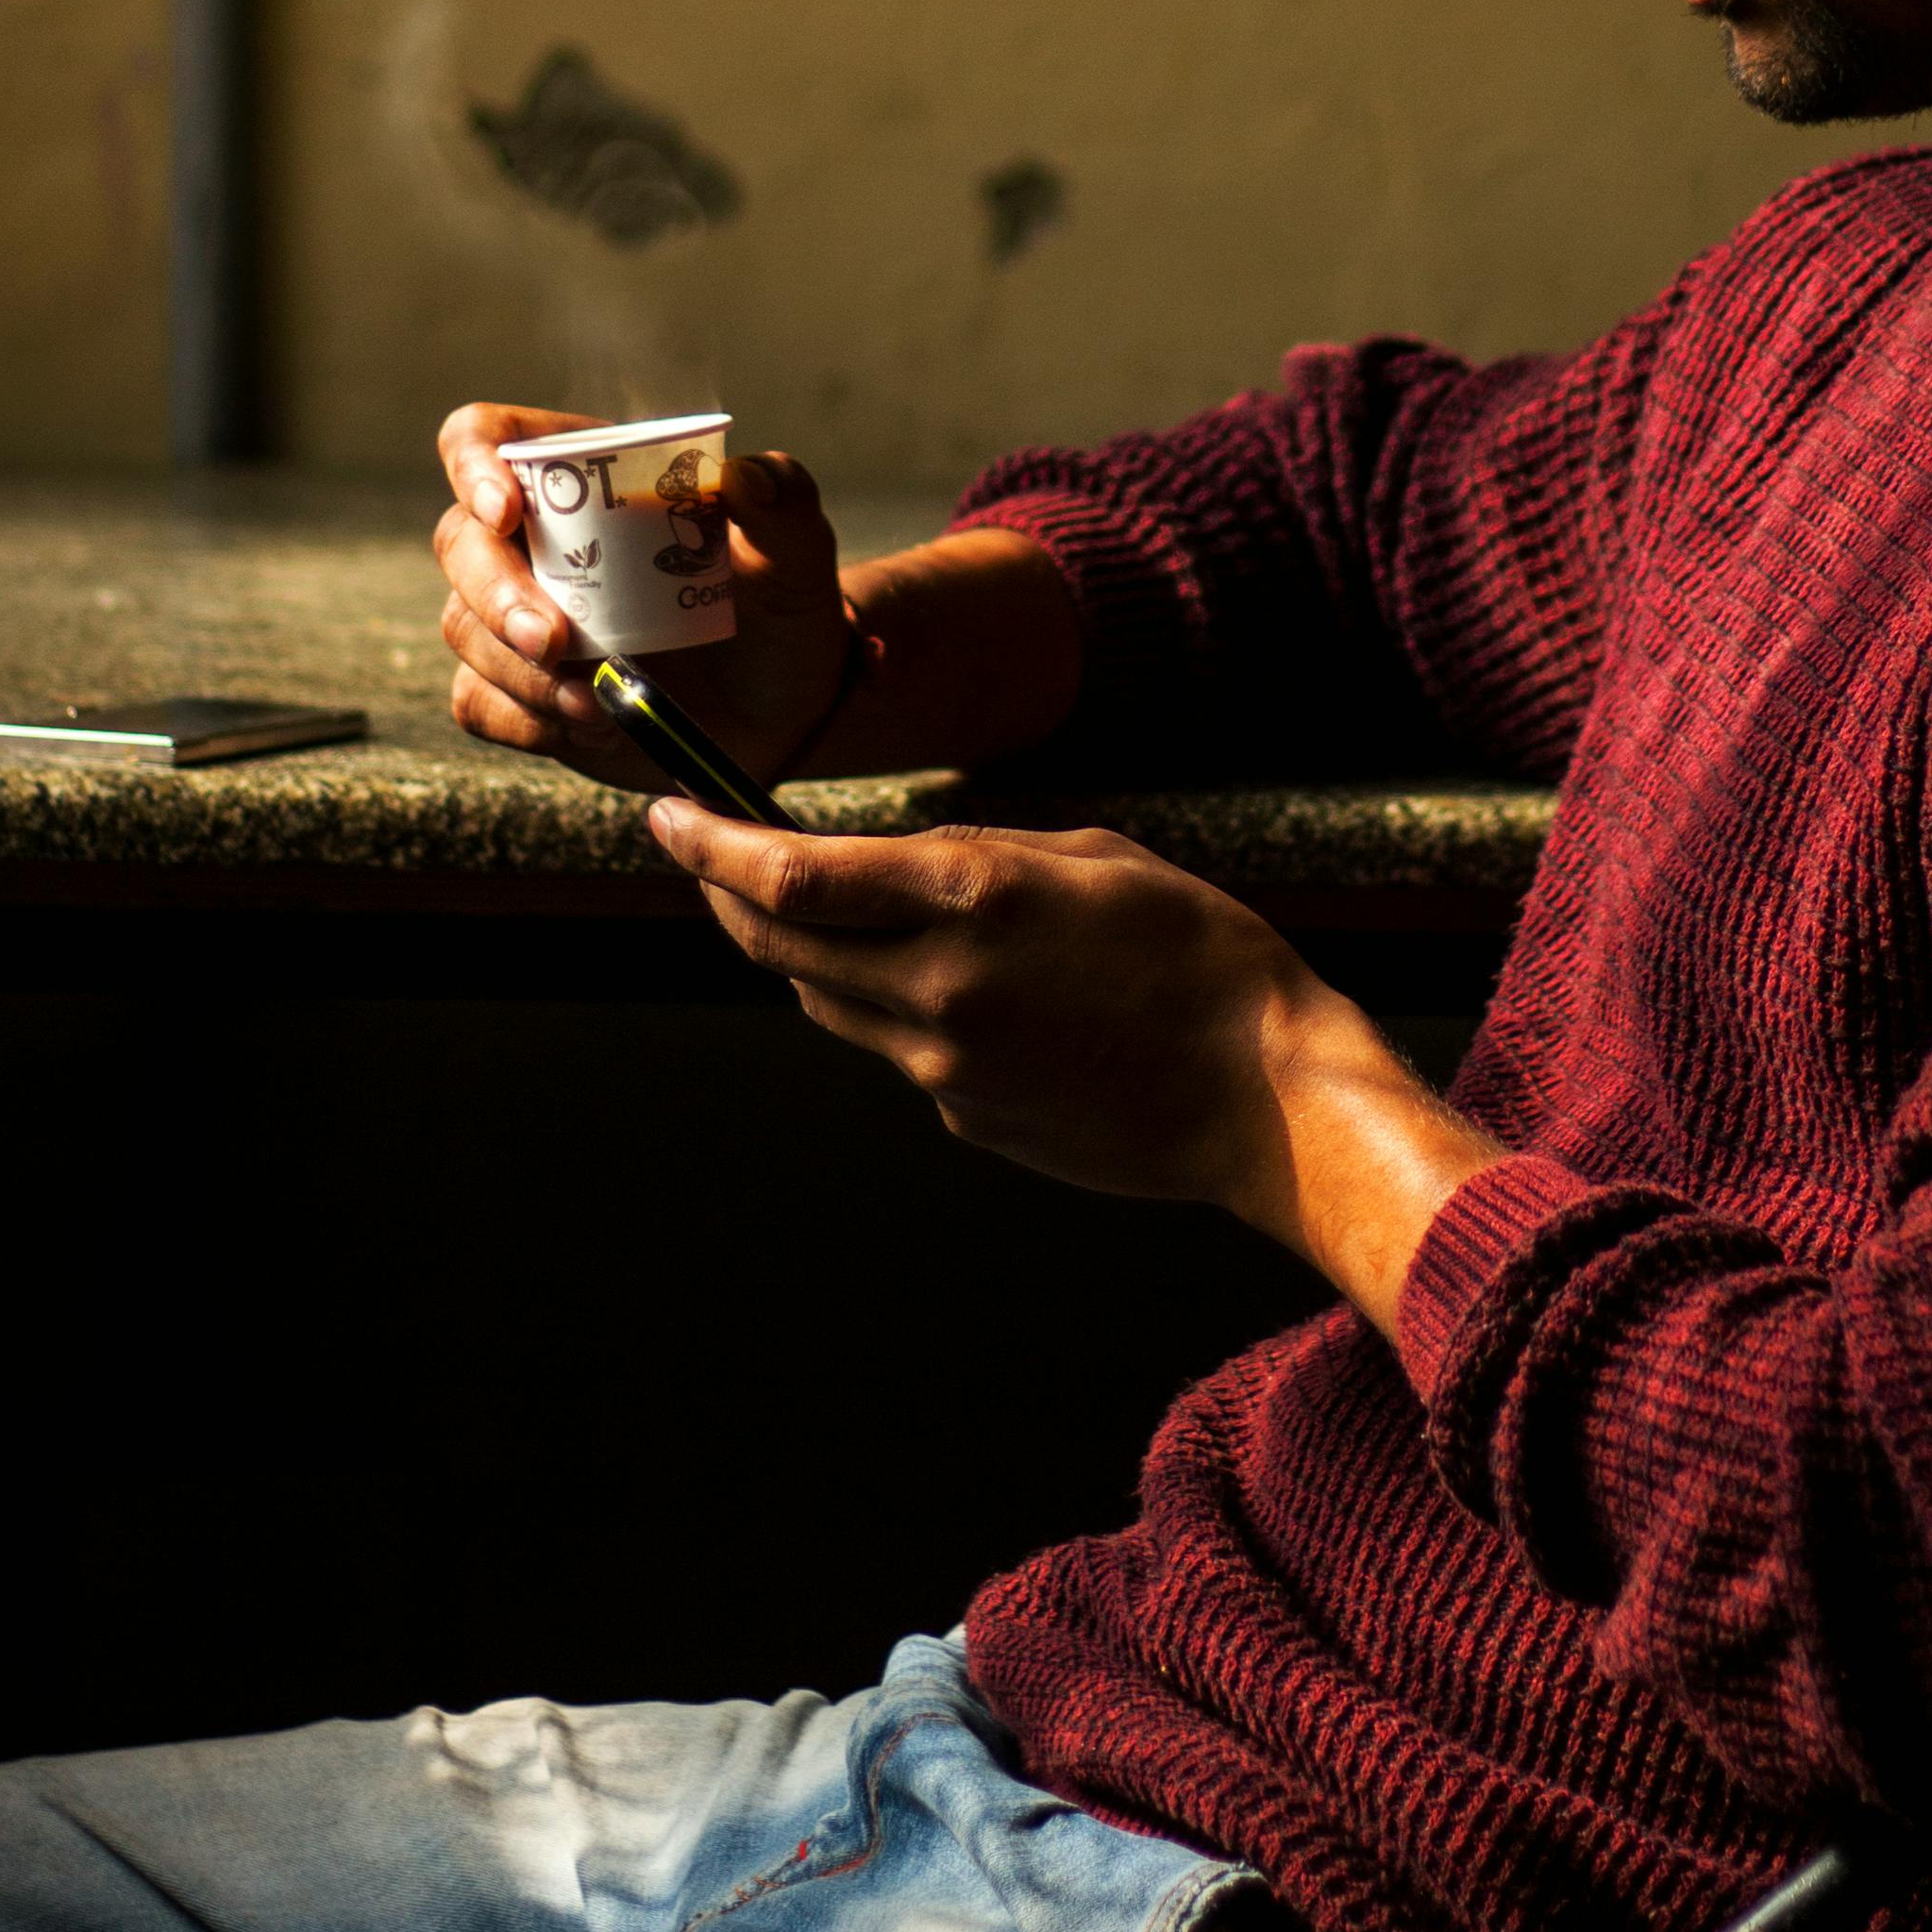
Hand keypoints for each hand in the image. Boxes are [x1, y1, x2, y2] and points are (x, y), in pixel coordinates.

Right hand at [434, 407, 863, 788]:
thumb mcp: (797, 557)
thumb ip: (784, 504)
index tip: (506, 510)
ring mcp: (515, 617)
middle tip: (554, 641)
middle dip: (496, 593)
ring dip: (520, 669)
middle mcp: (534, 541)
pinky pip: (478, 702)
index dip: (475, 464)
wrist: (781, 713)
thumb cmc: (781, 611)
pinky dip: (525, 718)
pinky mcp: (517, 692)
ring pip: (463, 627)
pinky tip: (591, 729)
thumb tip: (745, 476)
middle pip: (460, 540)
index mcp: (583, 477)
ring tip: (597, 704)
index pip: (486, 437)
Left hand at [648, 802, 1503, 1326]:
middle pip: (778, 944)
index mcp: (971, 901)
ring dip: (800, 949)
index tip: (666, 814)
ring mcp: (945, 1065)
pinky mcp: (965, 1117)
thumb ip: (979, 851)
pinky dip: (888, 1003)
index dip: (708, 845)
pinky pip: (894, 1047)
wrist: (1264, 1099)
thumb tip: (899, 860)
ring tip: (817, 905)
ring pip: (823, 999)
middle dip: (726, 895)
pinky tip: (946, 982)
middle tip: (705, 856)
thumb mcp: (1093, 854)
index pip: (788, 875)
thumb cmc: (1200, 954)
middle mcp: (938, 987)